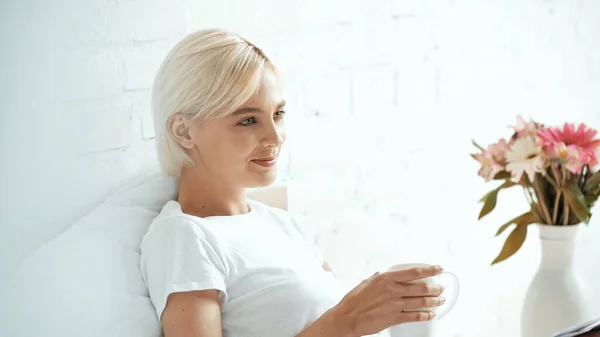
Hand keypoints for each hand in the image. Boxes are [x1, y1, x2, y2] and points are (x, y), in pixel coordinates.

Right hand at [328, 265, 445, 336]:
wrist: (347, 318)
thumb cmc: (353, 301)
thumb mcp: (366, 282)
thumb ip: (378, 278)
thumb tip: (384, 273)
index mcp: (386, 278)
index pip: (414, 272)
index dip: (429, 270)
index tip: (438, 268)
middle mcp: (393, 290)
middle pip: (421, 288)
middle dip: (435, 288)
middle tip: (441, 288)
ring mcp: (395, 304)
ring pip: (421, 302)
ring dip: (434, 301)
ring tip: (441, 300)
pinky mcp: (394, 318)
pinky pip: (415, 316)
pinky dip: (425, 315)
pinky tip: (431, 315)